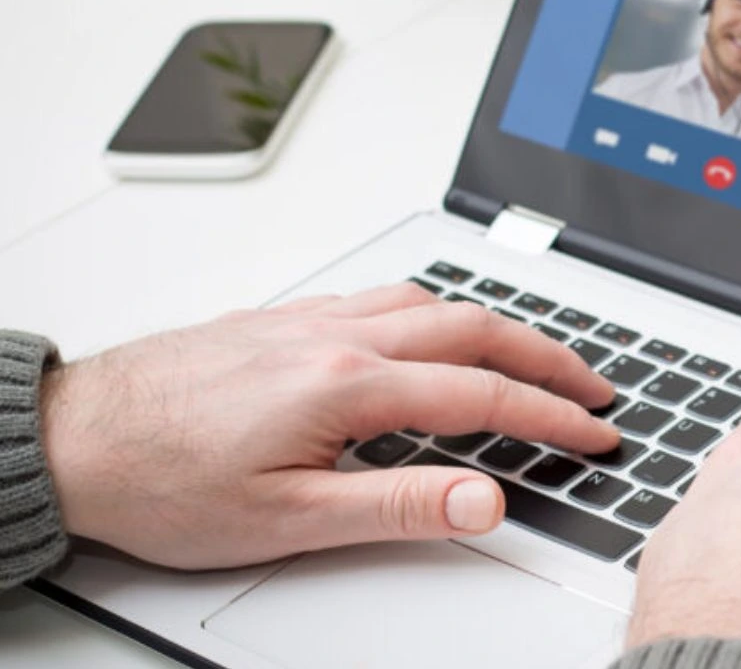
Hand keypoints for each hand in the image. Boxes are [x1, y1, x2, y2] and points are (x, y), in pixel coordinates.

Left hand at [39, 283, 617, 569]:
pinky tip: (433, 331)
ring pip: (431, 300)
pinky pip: (383, 297)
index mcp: (347, 384)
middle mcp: (335, 336)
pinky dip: (436, 310)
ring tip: (533, 354)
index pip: (482, 394)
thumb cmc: (160, 481)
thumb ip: (400, 505)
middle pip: (475, 325)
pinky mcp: (282, 319)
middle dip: (548, 355)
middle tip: (593, 385)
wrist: (70, 438)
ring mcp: (309, 319)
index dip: (551, 416)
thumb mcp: (288, 520)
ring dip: (497, 324)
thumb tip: (486, 500)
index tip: (595, 432)